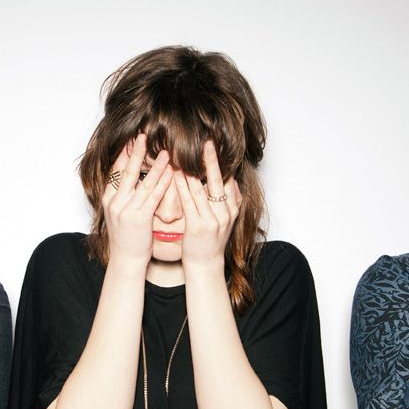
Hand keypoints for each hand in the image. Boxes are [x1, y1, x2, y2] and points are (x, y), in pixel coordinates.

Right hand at [102, 134, 173, 266]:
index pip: (116, 171)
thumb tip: (132, 180)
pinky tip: (171, 174)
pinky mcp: (139, 218)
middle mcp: (114, 202)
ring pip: (143, 182)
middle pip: (126, 171)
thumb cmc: (126, 238)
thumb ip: (124, 196)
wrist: (125, 260)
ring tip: (165, 152)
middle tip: (142, 135)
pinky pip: (153, 197)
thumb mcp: (120, 213)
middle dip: (135, 152)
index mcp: (108, 199)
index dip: (124, 154)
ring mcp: (126, 210)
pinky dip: (163, 183)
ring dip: (155, 166)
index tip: (131, 140)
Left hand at [174, 140, 240, 270]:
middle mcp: (226, 213)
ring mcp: (213, 220)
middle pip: (219, 181)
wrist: (206, 265)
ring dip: (192, 171)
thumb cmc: (210, 240)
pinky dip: (181, 186)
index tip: (215, 147)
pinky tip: (175, 174)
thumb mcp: (225, 219)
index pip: (229, 180)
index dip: (222, 163)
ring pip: (201, 189)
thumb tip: (230, 179)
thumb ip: (228, 200)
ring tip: (185, 154)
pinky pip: (188, 201)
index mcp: (233, 208)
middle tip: (208, 143)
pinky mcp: (198, 226)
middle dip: (213, 161)